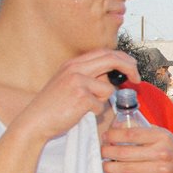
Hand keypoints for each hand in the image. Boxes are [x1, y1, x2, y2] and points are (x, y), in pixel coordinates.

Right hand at [12, 50, 135, 145]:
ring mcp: (78, 81)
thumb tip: (112, 78)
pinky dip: (93, 113)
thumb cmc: (53, 106)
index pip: (104, 52)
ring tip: (83, 107)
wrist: (35, 120)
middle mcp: (75, 68)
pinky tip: (77, 114)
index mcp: (73, 63)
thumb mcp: (67, 83)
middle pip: (112, 60)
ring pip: (107, 89)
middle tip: (137, 79)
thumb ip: (88, 76)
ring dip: (101, 101)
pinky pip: (100, 106)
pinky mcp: (81, 96)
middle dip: (130, 68)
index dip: (122, 58)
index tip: (132, 66)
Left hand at [102, 121, 172, 172]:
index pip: (131, 134)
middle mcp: (162, 153)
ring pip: (126, 168)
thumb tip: (118, 126)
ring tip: (104, 164)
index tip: (105, 136)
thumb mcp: (164, 137)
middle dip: (108, 151)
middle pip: (126, 152)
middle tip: (102, 151)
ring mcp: (161, 170)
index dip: (114, 135)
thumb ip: (145, 131)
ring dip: (110, 166)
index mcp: (162, 137)